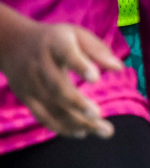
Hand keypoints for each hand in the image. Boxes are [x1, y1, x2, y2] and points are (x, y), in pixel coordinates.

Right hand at [0, 18, 120, 138]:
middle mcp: (40, 65)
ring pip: (52, 106)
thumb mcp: (76, 35)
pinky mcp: (26, 98)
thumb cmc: (55, 39)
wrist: (13, 45)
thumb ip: (98, 50)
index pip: (66, 54)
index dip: (80, 66)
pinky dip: (62, 127)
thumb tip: (119, 68)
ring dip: (77, 121)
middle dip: (78, 103)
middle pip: (57, 87)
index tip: (96, 78)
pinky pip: (43, 116)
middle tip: (100, 115)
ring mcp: (30, 84)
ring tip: (103, 130)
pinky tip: (82, 132)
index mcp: (55, 43)